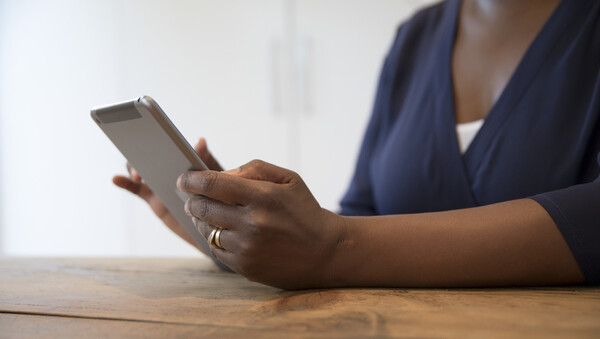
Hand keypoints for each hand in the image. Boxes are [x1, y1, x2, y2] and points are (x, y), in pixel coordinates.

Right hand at [112, 138, 222, 251]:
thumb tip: (200, 141)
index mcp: (184, 159)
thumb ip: (207, 161)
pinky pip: (136, 189)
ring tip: (137, 174)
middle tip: (142, 158)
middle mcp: (170, 168)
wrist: (220, 225)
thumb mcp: (218, 177)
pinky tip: (116, 179)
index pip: (169, 144)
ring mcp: (160, 183)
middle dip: (141, 152)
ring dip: (133, 167)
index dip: (157, 136)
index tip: (149, 133)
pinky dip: (124, 182)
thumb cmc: (223, 196)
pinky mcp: (154, 200)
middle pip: (149, 155)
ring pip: (140, 170)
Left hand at [177, 160, 345, 289]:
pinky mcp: (244, 267)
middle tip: (192, 196)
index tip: (183, 178)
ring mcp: (247, 247)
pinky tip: (221, 231)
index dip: (191, 179)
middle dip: (191, 199)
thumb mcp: (288, 178)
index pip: (213, 183)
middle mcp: (252, 223)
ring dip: (200, 218)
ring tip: (206, 212)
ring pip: (205, 229)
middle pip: (202, 206)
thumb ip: (254, 169)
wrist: (325, 251)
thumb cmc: (304, 210)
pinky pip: (215, 249)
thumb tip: (223, 174)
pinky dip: (213, 237)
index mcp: (262, 196)